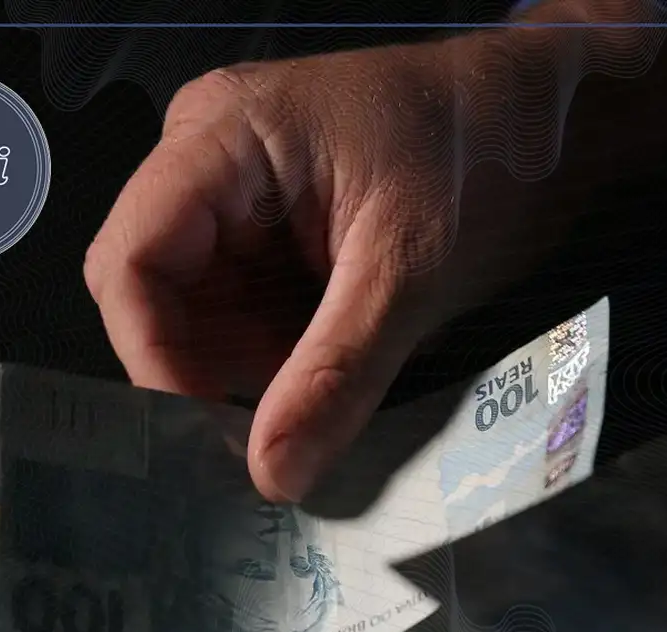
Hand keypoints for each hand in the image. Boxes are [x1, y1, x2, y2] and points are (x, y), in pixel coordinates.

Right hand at [83, 36, 568, 502]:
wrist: (535, 122)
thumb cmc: (479, 153)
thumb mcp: (409, 267)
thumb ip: (337, 372)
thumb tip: (273, 475)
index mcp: (222, 136)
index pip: (132, 259)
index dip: (151, 357)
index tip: (205, 434)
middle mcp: (208, 160)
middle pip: (153, 292)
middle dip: (204, 370)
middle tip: (268, 437)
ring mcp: (236, 196)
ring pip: (197, 314)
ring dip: (246, 372)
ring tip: (315, 405)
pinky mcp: (267, 231)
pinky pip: (241, 311)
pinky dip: (275, 359)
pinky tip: (324, 380)